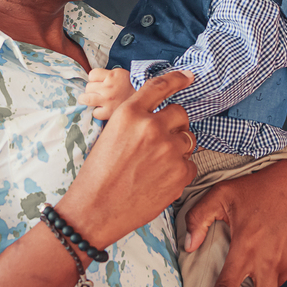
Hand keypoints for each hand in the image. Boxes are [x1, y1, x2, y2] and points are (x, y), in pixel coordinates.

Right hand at [59, 70, 195, 246]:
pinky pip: (191, 164)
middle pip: (180, 114)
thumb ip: (135, 121)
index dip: (177, 79)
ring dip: (178, 147)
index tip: (189, 77)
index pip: (160, 87)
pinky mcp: (179, 173)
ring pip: (188, 139)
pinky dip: (180, 171)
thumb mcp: (110, 135)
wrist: (96, 209)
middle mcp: (152, 127)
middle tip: (162, 140)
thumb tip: (156, 116)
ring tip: (157, 164)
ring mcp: (169, 150)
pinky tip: (160, 180)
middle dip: (175, 124)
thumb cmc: (98, 174)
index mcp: (130, 114)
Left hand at [183, 159, 286, 286]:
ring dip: (265, 282)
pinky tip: (275, 246)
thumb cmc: (258, 187)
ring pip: (274, 284)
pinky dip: (278, 267)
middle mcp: (271, 259)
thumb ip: (198, 219)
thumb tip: (188, 247)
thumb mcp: (221, 194)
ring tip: (262, 257)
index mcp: (247, 247)